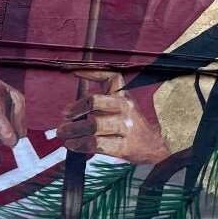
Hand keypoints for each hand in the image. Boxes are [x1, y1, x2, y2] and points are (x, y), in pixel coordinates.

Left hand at [58, 70, 172, 164]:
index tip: (73, 71)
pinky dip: (80, 144)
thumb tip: (73, 104)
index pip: (111, 76)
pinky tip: (73, 144)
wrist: (154, 147)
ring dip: (73, 130)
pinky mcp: (123, 146)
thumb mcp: (123, 107)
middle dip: (76, 108)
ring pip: (92, 125)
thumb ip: (104, 100)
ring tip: (63, 133)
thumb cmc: (131, 126)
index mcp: (124, 96)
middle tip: (65, 115)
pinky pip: (96, 144)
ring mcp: (125, 127)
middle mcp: (126, 108)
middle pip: (95, 101)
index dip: (92, 72)